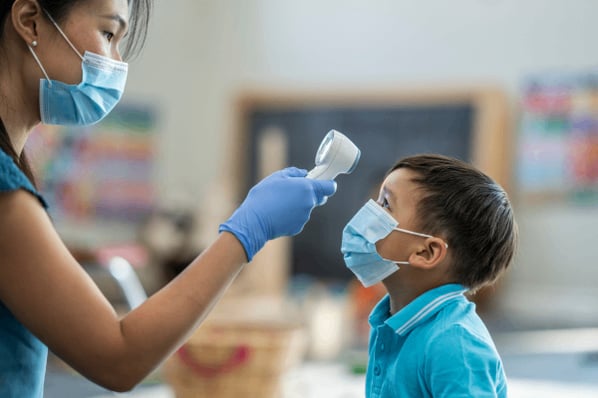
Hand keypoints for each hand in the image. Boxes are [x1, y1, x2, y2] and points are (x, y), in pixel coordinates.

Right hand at [219, 167, 335, 261]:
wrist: (255, 221)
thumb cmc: (264, 196)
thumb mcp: (277, 177)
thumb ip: (294, 173)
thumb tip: (304, 174)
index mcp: (307, 188)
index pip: (330, 187)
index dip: (328, 184)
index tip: (322, 182)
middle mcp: (309, 203)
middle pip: (319, 197)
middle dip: (311, 193)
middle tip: (295, 191)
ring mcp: (305, 217)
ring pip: (307, 208)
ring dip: (299, 204)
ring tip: (281, 203)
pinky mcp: (298, 227)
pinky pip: (299, 218)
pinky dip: (292, 215)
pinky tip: (279, 213)